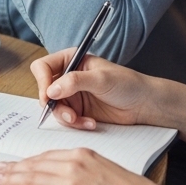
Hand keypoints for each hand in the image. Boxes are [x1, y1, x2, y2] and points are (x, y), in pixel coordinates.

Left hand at [0, 149, 171, 184]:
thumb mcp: (104, 168)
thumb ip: (83, 168)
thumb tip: (63, 175)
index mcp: (82, 154)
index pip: (46, 156)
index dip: (28, 160)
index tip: (17, 162)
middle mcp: (73, 165)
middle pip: (35, 165)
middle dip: (14, 168)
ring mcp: (69, 184)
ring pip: (31, 179)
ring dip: (11, 180)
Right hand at [32, 49, 153, 129]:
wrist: (143, 104)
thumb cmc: (127, 84)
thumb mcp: (101, 79)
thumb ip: (75, 81)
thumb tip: (51, 90)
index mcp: (71, 60)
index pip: (43, 67)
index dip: (42, 81)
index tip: (49, 96)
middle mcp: (68, 77)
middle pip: (45, 90)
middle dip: (54, 105)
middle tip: (68, 114)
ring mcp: (72, 95)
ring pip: (54, 108)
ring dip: (65, 117)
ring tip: (81, 120)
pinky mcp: (78, 111)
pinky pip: (66, 119)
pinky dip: (75, 124)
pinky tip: (90, 123)